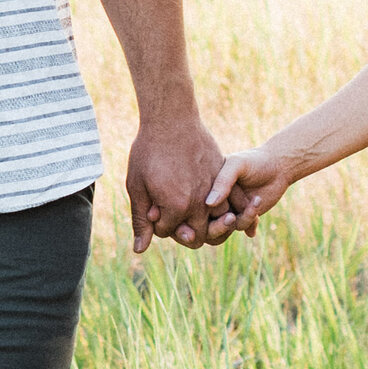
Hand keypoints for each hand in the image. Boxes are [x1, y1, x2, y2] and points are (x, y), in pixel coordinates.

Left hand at [126, 114, 235, 251]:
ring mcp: (215, 187)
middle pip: (198, 234)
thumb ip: (141, 220)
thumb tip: (140, 250)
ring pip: (219, 221)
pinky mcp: (223, 175)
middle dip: (183, 230)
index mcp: (176, 206)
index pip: (167, 231)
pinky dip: (225, 206)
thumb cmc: (149, 150)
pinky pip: (231, 199)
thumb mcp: (137, 186)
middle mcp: (200, 202)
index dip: (156, 223)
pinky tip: (214, 202)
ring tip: (193, 210)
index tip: (151, 208)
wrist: (171, 118)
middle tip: (171, 214)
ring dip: (208, 222)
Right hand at [204, 148, 298, 236]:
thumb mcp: (237, 165)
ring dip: (243, 219)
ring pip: (228, 226)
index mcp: (207, 185)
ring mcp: (230, 208)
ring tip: (256, 201)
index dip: (200, 214)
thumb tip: (209, 204)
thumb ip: (223, 181)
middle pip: (208, 223)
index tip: (215, 210)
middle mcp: (216, 198)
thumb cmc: (254, 161)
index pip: (196, 204)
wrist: (279, 166)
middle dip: (220, 225)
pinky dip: (251, 224)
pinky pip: (243, 227)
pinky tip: (257, 212)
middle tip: (232, 216)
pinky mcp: (244, 215)